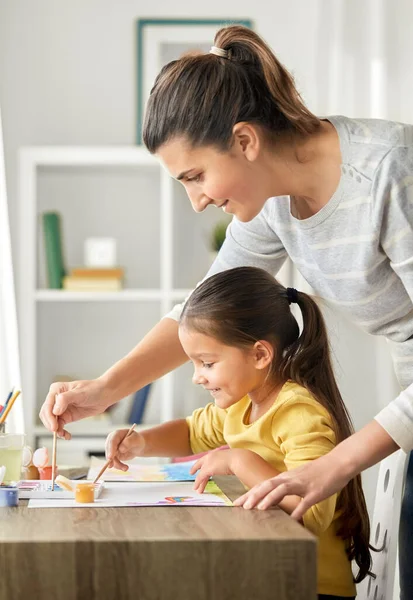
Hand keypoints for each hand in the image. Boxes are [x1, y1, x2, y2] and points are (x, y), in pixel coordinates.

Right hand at [39, 378, 111, 439]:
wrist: (105, 394)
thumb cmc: (93, 389)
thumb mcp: (80, 393)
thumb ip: (65, 399)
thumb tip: (55, 410)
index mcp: (56, 390)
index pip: (47, 406)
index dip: (49, 417)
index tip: (54, 427)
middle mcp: (56, 399)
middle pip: (46, 414)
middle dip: (50, 424)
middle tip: (58, 432)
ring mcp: (60, 408)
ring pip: (51, 422)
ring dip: (55, 430)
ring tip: (64, 435)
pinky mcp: (66, 416)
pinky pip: (59, 426)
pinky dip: (61, 432)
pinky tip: (67, 435)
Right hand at [105, 429, 144, 470]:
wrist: (138, 446)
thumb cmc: (137, 440)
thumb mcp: (136, 439)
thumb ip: (129, 442)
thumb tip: (121, 449)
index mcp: (117, 434)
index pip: (112, 441)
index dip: (110, 449)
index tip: (110, 457)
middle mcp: (112, 441)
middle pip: (108, 450)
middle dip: (110, 459)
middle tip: (111, 466)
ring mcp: (112, 449)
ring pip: (110, 458)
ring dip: (117, 464)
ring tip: (126, 468)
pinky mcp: (114, 456)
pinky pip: (114, 462)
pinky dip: (119, 466)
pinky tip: (125, 468)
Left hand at [190, 449, 234, 493]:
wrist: (238, 459)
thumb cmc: (239, 460)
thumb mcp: (233, 460)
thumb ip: (230, 463)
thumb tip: (235, 467)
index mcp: (217, 453)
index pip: (208, 458)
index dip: (203, 462)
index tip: (201, 465)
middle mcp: (211, 456)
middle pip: (201, 464)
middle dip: (196, 468)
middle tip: (191, 472)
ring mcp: (208, 462)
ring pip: (201, 473)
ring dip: (198, 482)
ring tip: (196, 489)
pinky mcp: (207, 469)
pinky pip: (200, 477)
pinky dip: (198, 483)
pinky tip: (196, 488)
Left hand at [234, 452, 351, 519]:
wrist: (337, 464)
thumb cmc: (318, 473)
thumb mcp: (298, 479)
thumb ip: (286, 488)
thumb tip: (274, 499)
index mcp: (286, 477)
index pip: (263, 485)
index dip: (249, 494)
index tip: (236, 503)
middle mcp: (291, 479)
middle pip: (267, 485)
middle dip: (253, 496)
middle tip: (240, 507)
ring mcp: (303, 485)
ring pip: (282, 490)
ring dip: (269, 499)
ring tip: (257, 509)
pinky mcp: (315, 492)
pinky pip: (304, 502)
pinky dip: (297, 510)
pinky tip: (291, 520)